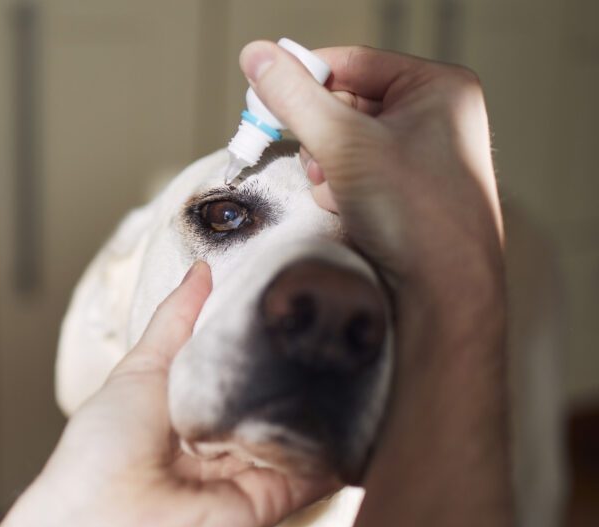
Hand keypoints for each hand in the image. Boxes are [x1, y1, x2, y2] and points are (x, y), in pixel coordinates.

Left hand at [0, 261, 333, 526]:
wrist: (101, 522)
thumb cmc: (105, 445)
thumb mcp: (144, 365)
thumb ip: (176, 319)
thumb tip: (202, 270)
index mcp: (201, 401)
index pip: (247, 361)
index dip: (270, 333)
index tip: (301, 298)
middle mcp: (230, 434)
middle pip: (279, 394)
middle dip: (305, 366)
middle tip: (339, 326)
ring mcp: (253, 465)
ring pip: (303, 430)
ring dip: (329, 405)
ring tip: (363, 363)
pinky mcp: (272, 497)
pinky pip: (314, 473)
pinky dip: (340, 452)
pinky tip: (364, 418)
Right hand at [239, 43, 512, 526]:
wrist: (446, 294)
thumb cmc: (416, 214)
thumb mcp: (344, 144)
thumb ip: (295, 97)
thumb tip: (257, 55)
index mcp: (438, 88)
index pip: (352, 62)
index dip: (307, 78)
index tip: (267, 94)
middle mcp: (436, 119)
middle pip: (347, 105)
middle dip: (321, 138)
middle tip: (315, 160)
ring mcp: (423, 158)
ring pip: (347, 144)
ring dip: (328, 168)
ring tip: (339, 193)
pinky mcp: (408, 193)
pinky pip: (357, 175)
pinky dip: (341, 190)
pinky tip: (350, 211)